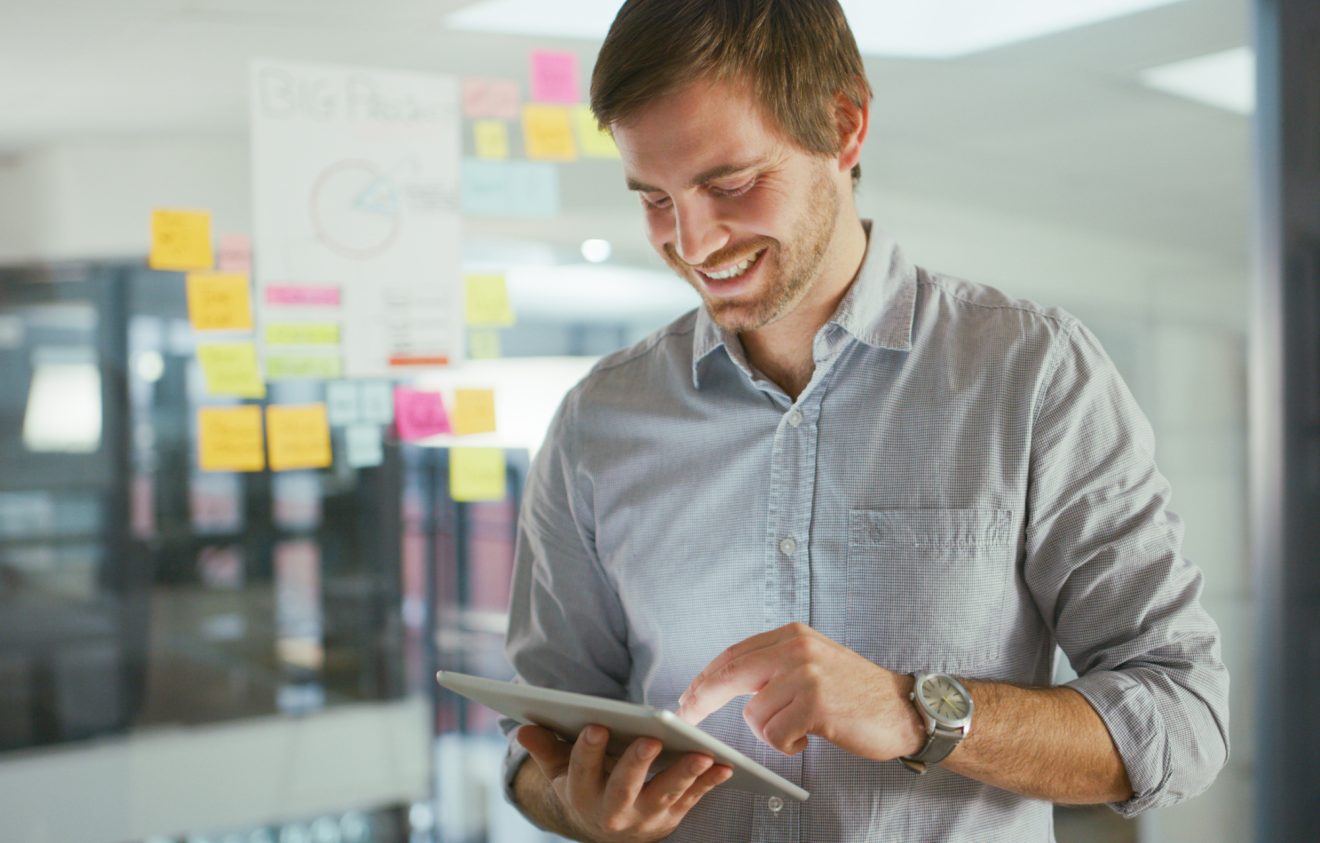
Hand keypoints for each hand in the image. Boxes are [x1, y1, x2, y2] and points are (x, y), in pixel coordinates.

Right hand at [516, 723, 731, 842]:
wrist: (606, 828)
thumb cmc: (584, 784)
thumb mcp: (560, 770)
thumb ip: (545, 747)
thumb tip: (524, 728)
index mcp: (579, 794)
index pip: (581, 771)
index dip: (587, 750)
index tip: (596, 725)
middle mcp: (611, 812)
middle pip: (623, 789)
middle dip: (636, 765)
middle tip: (650, 740)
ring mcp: (643, 819)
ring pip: (663, 797)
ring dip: (684, 776)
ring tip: (701, 754)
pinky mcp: (670, 820)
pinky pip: (691, 802)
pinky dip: (709, 785)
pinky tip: (724, 766)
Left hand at [676, 622, 924, 760]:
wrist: (904, 709)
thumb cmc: (854, 692)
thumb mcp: (813, 662)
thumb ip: (775, 664)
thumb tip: (724, 681)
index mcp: (792, 635)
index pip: (734, 654)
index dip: (706, 677)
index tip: (687, 696)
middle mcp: (797, 648)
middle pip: (730, 674)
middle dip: (702, 698)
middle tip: (688, 717)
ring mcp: (806, 674)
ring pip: (754, 714)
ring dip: (772, 733)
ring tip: (800, 730)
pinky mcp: (815, 703)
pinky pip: (774, 734)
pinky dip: (787, 745)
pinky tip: (809, 738)